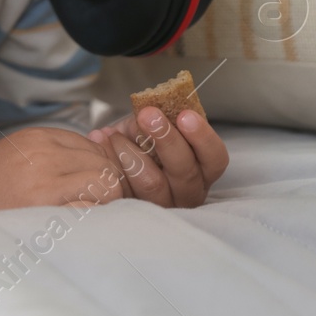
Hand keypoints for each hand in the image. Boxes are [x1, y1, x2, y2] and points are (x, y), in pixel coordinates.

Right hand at [0, 126, 133, 226]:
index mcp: (38, 137)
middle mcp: (44, 153)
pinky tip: (78, 230)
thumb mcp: (16, 157)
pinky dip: (94, 220)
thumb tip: (100, 162)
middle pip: (106, 164)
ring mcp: (45, 181)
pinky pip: (93, 210)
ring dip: (106, 204)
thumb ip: (54, 156)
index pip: (95, 147)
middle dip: (111, 187)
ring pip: (107, 184)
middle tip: (98, 210)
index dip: (101, 169)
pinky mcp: (44, 209)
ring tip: (89, 220)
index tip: (96, 190)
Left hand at [85, 107, 228, 208]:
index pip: (215, 158)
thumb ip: (162, 117)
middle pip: (186, 173)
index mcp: (202, 168)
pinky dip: (111, 163)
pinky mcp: (136, 209)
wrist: (111, 152)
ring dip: (132, 153)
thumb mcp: (154, 123)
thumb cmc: (140, 137)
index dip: (202, 137)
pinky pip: (125, 191)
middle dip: (167, 140)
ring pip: (153, 184)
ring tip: (114, 135)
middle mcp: (188, 191)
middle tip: (148, 115)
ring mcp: (163, 205)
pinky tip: (101, 141)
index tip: (185, 115)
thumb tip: (155, 106)